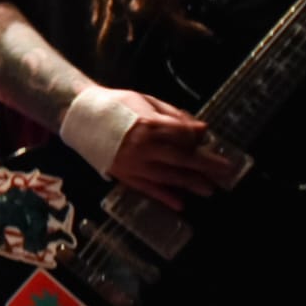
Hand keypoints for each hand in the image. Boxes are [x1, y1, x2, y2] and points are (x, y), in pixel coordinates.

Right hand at [102, 90, 232, 210]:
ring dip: (190, 184)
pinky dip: (164, 197)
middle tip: (226, 171)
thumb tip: (201, 129)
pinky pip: (147, 188)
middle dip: (205, 165)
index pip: (183, 135)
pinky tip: (180, 204)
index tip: (206, 137)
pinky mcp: (122, 174)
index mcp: (148, 124)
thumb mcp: (145, 101)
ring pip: (167, 177)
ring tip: (210, 190)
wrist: (79, 114)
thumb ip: (173, 115)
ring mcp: (132, 163)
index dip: (196, 136)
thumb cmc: (115, 105)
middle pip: (181, 159)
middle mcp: (142, 147)